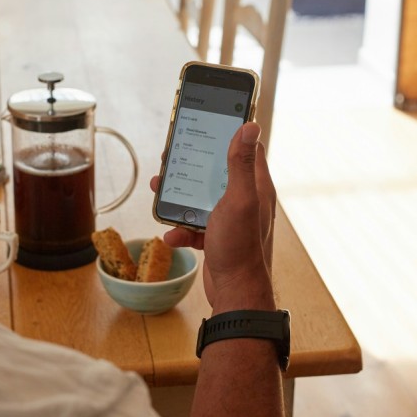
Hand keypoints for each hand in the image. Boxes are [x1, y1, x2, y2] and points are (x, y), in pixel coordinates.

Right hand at [150, 122, 275, 308]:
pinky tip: (172, 234)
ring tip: (160, 191)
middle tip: (170, 159)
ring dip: (180, 196)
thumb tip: (250, 125)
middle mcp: (245, 200)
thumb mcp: (239, 199)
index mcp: (255, 185)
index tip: (206, 123)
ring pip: (201, 198)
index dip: (228, 133)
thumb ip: (241, 164)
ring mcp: (230, 219)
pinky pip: (195, 226)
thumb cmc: (241, 247)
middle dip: (192, 166)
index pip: (245, 148)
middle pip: (216, 172)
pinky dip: (181, 229)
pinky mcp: (217, 237)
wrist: (236, 294)